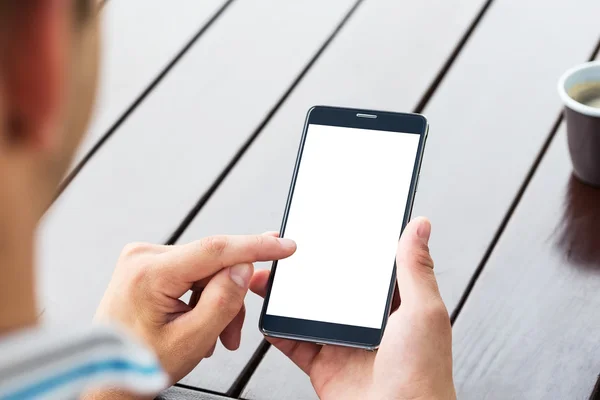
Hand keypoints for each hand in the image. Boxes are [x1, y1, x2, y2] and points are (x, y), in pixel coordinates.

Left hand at [91, 234, 295, 385]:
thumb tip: (243, 268)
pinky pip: (193, 273)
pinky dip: (203, 297)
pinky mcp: (150, 265)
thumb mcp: (191, 340)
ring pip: (207, 270)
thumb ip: (222, 301)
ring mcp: (146, 259)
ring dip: (218, 301)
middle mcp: (144, 257)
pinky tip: (199, 322)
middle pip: (214, 263)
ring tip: (213, 336)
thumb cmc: (139, 362)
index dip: (256, 246)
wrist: (109, 375)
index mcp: (150, 273)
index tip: (283, 245)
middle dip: (231, 296)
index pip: (216, 249)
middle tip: (232, 333)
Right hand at [251, 218, 454, 399]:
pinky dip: (277, 329)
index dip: (346, 247)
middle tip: (288, 251)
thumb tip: (420, 226)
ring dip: (286, 294)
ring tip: (269, 275)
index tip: (327, 228)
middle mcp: (365, 321)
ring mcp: (342, 342)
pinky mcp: (323, 364)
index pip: (365, 267)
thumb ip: (415, 268)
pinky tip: (267, 314)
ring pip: (307, 310)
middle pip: (330, 287)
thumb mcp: (424, 311)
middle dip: (308, 269)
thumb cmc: (423, 374)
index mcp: (391, 305)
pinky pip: (293, 342)